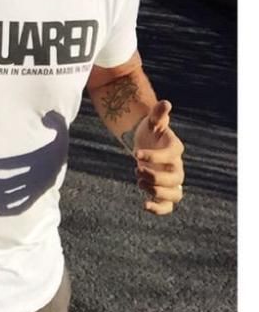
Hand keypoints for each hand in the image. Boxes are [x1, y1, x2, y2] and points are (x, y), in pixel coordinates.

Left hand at [133, 100, 184, 215]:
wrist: (146, 142)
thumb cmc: (149, 131)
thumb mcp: (152, 121)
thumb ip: (158, 114)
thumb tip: (165, 103)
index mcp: (174, 149)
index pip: (173, 155)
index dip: (155, 156)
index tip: (135, 154)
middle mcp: (176, 166)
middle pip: (176, 179)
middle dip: (156, 177)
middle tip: (137, 169)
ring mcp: (171, 180)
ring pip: (176, 194)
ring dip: (158, 192)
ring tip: (140, 183)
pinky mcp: (162, 190)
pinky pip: (168, 205)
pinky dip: (159, 209)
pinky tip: (144, 205)